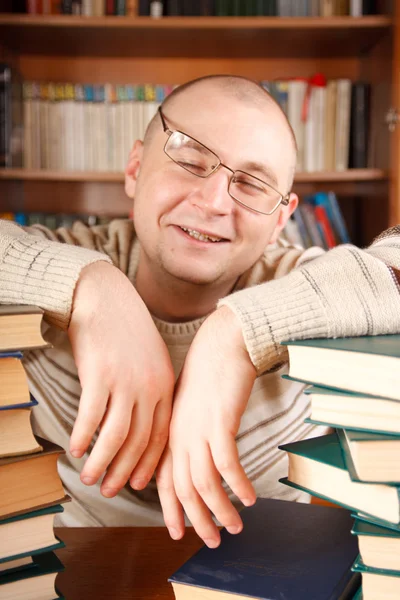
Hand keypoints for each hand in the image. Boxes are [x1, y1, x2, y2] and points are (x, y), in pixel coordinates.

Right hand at [68, 261, 174, 496]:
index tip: (140, 484)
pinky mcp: (100, 375)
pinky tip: (75, 450)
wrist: (106, 297)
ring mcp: (125, 382)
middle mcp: (149, 387)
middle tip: (110, 490)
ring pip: (115, 437)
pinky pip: (90, 418)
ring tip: (89, 478)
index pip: (160, 435)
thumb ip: (152, 389)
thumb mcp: (152, 358)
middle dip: (124, 472)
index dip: (149, 463)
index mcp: (165, 384)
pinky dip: (82, 438)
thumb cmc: (127, 329)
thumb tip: (142, 422)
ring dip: (101, 463)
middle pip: (138, 442)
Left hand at [156, 306, 256, 546]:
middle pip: (183, 489)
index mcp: (171, 432)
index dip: (171, 509)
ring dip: (220, 510)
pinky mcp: (220, 422)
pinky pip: (227, 464)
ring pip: (204, 483)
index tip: (179, 532)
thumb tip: (196, 456)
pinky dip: (237, 485)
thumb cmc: (208, 373)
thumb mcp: (190, 406)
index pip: (164, 480)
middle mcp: (180, 435)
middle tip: (213, 541)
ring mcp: (198, 429)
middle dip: (197, 520)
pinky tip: (250, 497)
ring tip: (235, 527)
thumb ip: (188, 431)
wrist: (221, 344)